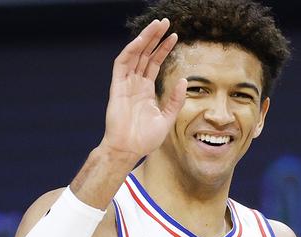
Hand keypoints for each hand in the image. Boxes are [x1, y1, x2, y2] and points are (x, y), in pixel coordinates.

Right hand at [100, 18, 186, 160]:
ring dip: (144, 39)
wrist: (128, 150)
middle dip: (154, 38)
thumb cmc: (145, 139)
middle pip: (145, 55)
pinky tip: (141, 41)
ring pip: (134, 55)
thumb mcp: (167, 118)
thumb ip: (175, 100)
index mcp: (145, 91)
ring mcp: (125, 85)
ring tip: (156, 25)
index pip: (154, 63)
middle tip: (165, 22)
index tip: (175, 36)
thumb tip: (184, 80)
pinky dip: (130, 51)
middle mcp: (135, 84)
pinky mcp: (117, 88)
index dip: (163, 49)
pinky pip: (122, 64)